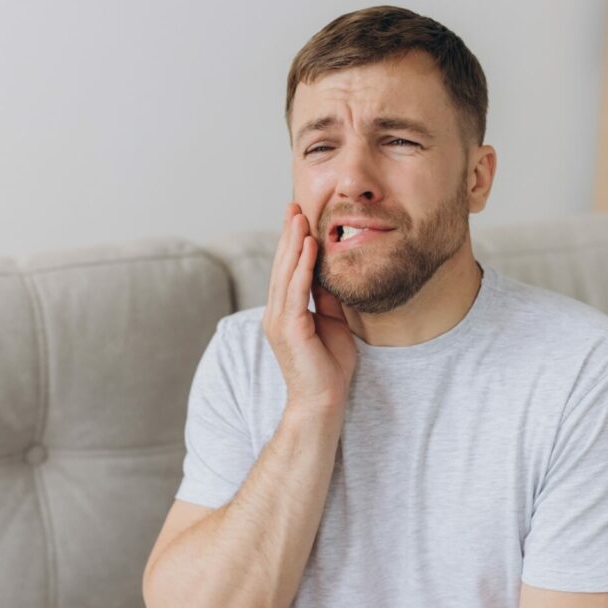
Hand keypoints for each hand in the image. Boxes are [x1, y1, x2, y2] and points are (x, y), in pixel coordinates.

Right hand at [262, 202, 357, 413]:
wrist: (322, 402)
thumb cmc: (328, 367)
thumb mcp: (331, 323)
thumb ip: (326, 298)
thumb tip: (329, 273)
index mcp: (285, 312)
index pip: (286, 270)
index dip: (291, 243)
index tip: (298, 216)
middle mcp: (276, 313)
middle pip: (281, 266)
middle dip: (287, 234)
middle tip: (293, 205)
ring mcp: (279, 321)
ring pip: (285, 273)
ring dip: (293, 243)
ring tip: (299, 217)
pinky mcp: (290, 328)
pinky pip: (295, 290)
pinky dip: (301, 266)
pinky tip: (308, 246)